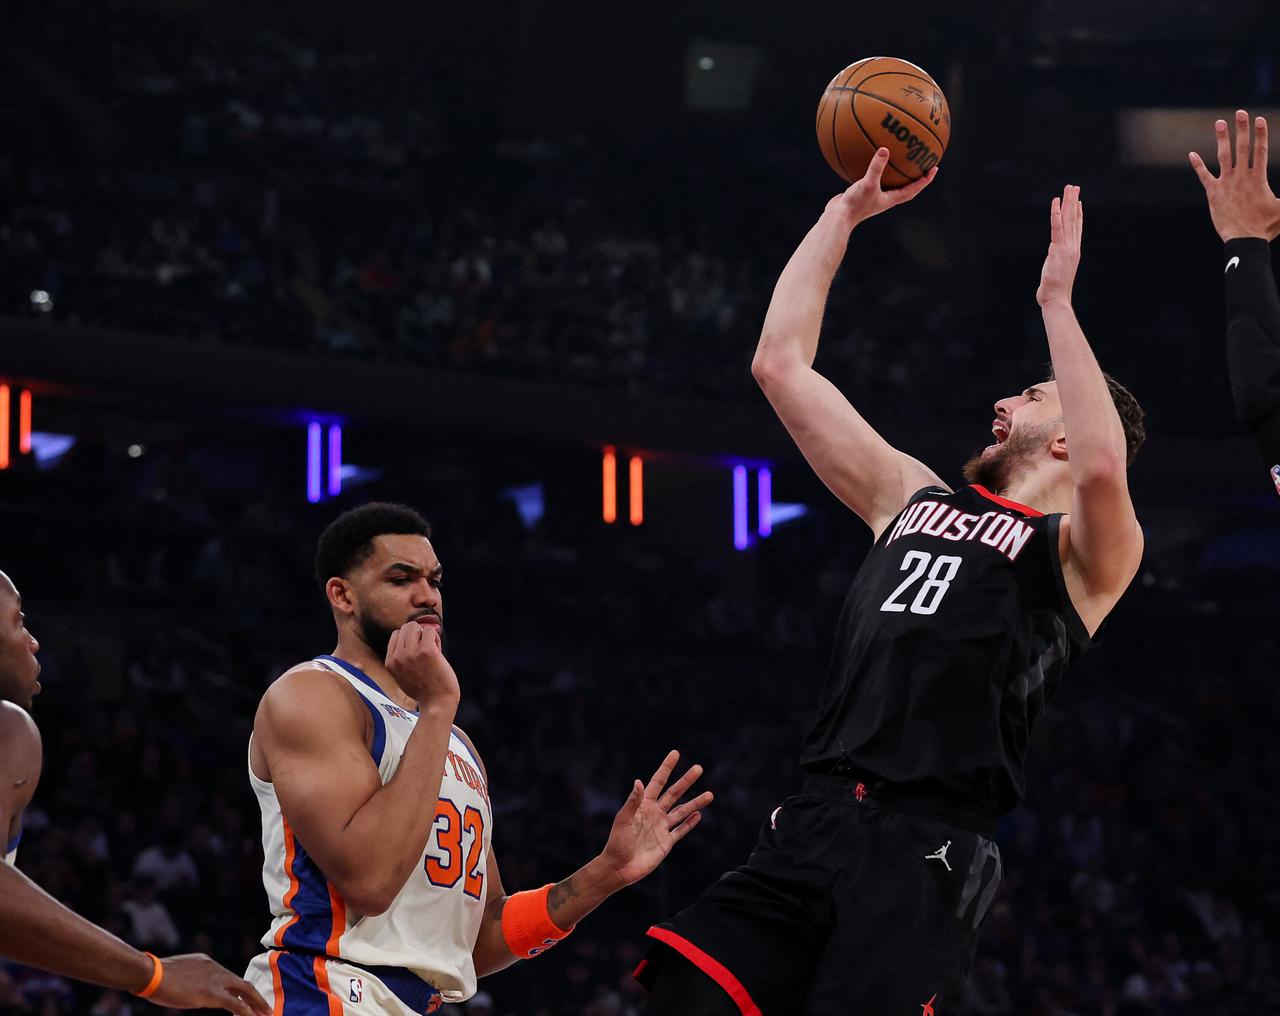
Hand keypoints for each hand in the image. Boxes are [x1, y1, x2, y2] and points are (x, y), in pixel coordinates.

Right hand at [148, 953, 270, 1014]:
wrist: (152, 973)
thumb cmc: (156, 975)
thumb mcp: (176, 973)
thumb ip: (187, 979)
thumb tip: (184, 987)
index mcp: (208, 964)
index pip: (229, 978)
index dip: (239, 991)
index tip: (246, 1000)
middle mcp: (216, 969)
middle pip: (243, 984)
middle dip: (256, 998)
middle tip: (266, 1009)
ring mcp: (216, 981)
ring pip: (245, 993)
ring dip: (257, 1005)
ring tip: (267, 1015)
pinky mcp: (212, 994)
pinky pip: (236, 1005)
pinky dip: (247, 1013)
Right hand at [385, 621, 459, 707]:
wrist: (437, 703)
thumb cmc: (424, 690)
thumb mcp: (401, 676)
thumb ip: (400, 659)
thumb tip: (407, 638)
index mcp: (390, 662)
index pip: (396, 634)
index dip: (409, 639)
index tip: (417, 651)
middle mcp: (398, 656)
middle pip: (406, 627)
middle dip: (418, 634)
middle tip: (427, 649)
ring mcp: (412, 653)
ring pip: (416, 626)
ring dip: (427, 635)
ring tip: (432, 649)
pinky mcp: (427, 651)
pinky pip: (430, 631)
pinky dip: (436, 638)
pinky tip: (438, 651)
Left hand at [600, 750, 713, 886]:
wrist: (619, 867)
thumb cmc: (617, 842)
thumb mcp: (623, 820)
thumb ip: (632, 802)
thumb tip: (639, 781)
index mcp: (644, 805)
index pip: (658, 782)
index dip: (666, 768)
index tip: (675, 753)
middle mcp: (655, 813)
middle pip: (674, 793)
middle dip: (686, 781)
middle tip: (699, 768)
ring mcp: (662, 827)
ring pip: (682, 811)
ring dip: (695, 803)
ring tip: (709, 794)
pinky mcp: (666, 842)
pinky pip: (681, 830)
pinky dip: (690, 823)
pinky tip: (698, 814)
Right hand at [827, 148, 936, 227]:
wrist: (837, 218)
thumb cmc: (855, 204)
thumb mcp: (868, 184)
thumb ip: (877, 167)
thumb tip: (885, 149)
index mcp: (891, 199)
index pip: (914, 189)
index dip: (925, 180)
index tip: (934, 168)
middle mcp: (885, 198)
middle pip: (906, 187)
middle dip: (915, 176)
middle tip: (923, 163)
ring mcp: (873, 196)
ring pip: (889, 183)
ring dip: (896, 173)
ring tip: (900, 158)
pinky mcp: (862, 192)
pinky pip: (873, 178)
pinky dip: (875, 169)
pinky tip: (871, 158)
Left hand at [1036, 185, 1082, 307]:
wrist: (1057, 298)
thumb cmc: (1055, 290)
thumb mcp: (1057, 271)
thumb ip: (1057, 262)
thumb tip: (1053, 261)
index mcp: (1073, 251)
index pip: (1076, 229)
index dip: (1078, 214)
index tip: (1079, 202)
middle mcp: (1072, 247)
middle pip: (1074, 220)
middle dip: (1074, 202)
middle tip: (1075, 187)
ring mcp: (1067, 247)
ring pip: (1068, 220)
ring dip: (1068, 202)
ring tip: (1069, 188)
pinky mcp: (1057, 249)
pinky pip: (1057, 228)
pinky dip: (1056, 214)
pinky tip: (1056, 202)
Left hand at [1189, 110, 1279, 241]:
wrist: (1243, 240)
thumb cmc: (1265, 226)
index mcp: (1258, 178)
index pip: (1260, 150)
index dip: (1261, 134)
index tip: (1259, 119)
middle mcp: (1241, 177)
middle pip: (1242, 147)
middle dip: (1242, 129)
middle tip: (1240, 112)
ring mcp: (1226, 184)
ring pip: (1223, 156)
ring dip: (1222, 138)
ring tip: (1219, 122)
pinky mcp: (1213, 193)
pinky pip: (1204, 176)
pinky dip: (1198, 165)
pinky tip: (1191, 154)